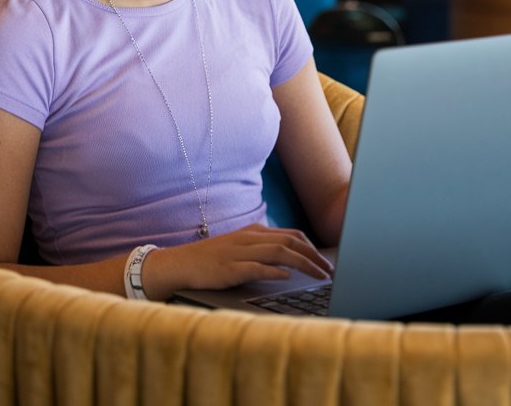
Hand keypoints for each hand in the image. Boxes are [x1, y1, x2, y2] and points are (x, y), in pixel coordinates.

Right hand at [140, 224, 333, 302]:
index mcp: (254, 232)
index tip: (326, 262)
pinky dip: (274, 271)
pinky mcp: (229, 268)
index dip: (313, 248)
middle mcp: (249, 238)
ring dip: (303, 263)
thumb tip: (289, 262)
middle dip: (315, 256)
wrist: (180, 264)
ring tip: (319, 275)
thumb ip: (263, 251)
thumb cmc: (211, 260)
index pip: (292, 235)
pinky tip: (287, 277)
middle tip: (330, 271)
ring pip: (279, 252)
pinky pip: (256, 267)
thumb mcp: (240, 249)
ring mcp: (239, 252)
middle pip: (291, 242)